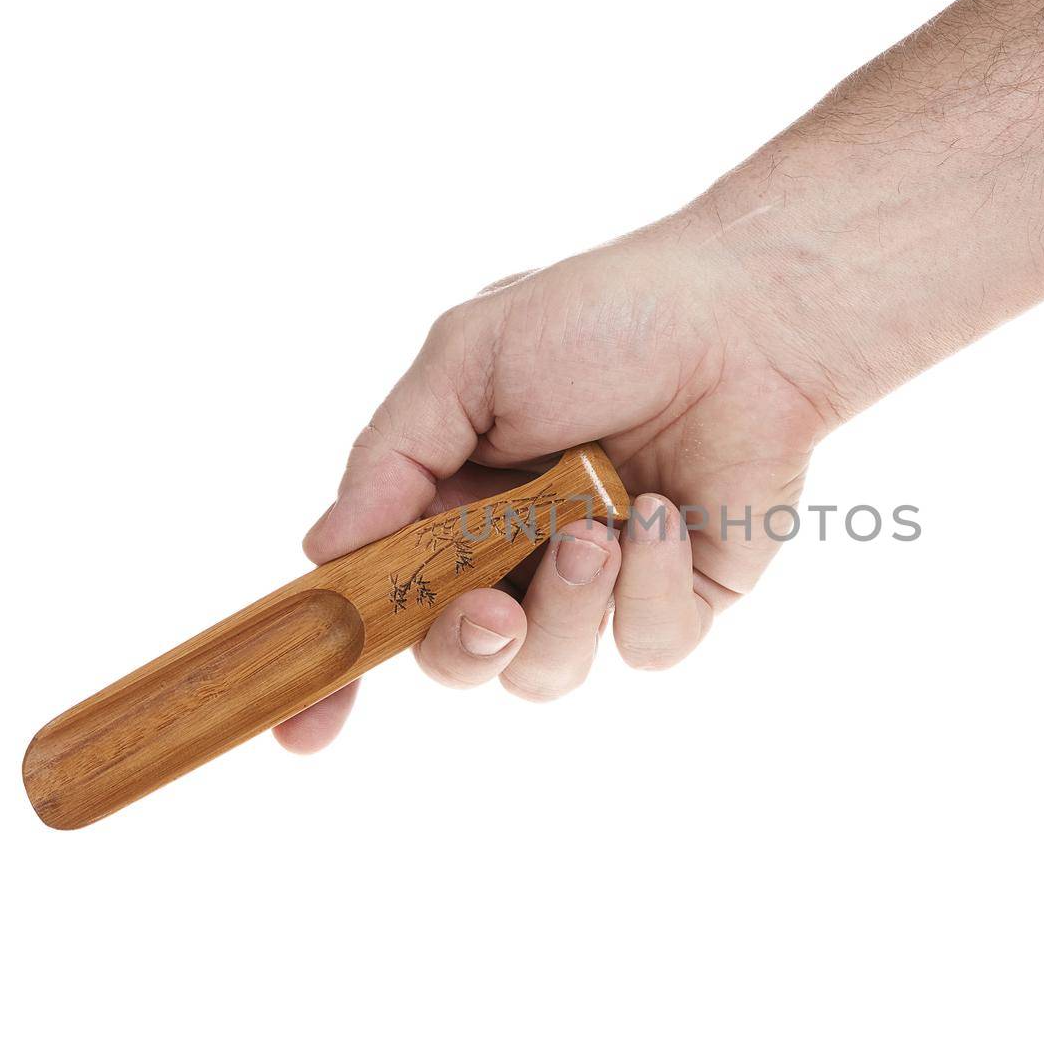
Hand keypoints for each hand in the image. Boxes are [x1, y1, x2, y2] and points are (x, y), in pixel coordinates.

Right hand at [273, 227, 835, 750]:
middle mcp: (519, 554)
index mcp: (452, 501)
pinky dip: (650, 585)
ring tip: (596, 525)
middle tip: (491, 609)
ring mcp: (601, 584)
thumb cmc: (602, 315)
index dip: (339, 670)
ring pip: (549, 669)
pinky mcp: (682, 599)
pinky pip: (648, 645)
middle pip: (460, 657)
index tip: (301, 729)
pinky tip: (666, 512)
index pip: (381, 603)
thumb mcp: (467, 362)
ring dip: (565, 606)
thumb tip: (321, 551)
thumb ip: (391, 459)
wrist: (741, 313)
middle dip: (464, 647)